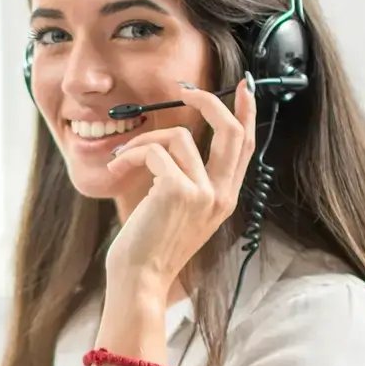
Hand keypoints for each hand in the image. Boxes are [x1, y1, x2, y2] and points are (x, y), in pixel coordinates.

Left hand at [104, 77, 256, 296]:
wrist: (139, 278)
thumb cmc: (148, 246)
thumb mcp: (175, 211)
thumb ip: (184, 180)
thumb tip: (172, 142)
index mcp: (224, 198)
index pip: (246, 145)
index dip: (247, 112)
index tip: (244, 87)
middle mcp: (221, 194)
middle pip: (231, 130)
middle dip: (209, 101)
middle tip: (184, 89)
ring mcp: (203, 193)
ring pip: (178, 137)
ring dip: (142, 141)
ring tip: (121, 160)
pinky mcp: (178, 191)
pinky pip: (154, 152)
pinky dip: (131, 154)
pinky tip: (117, 170)